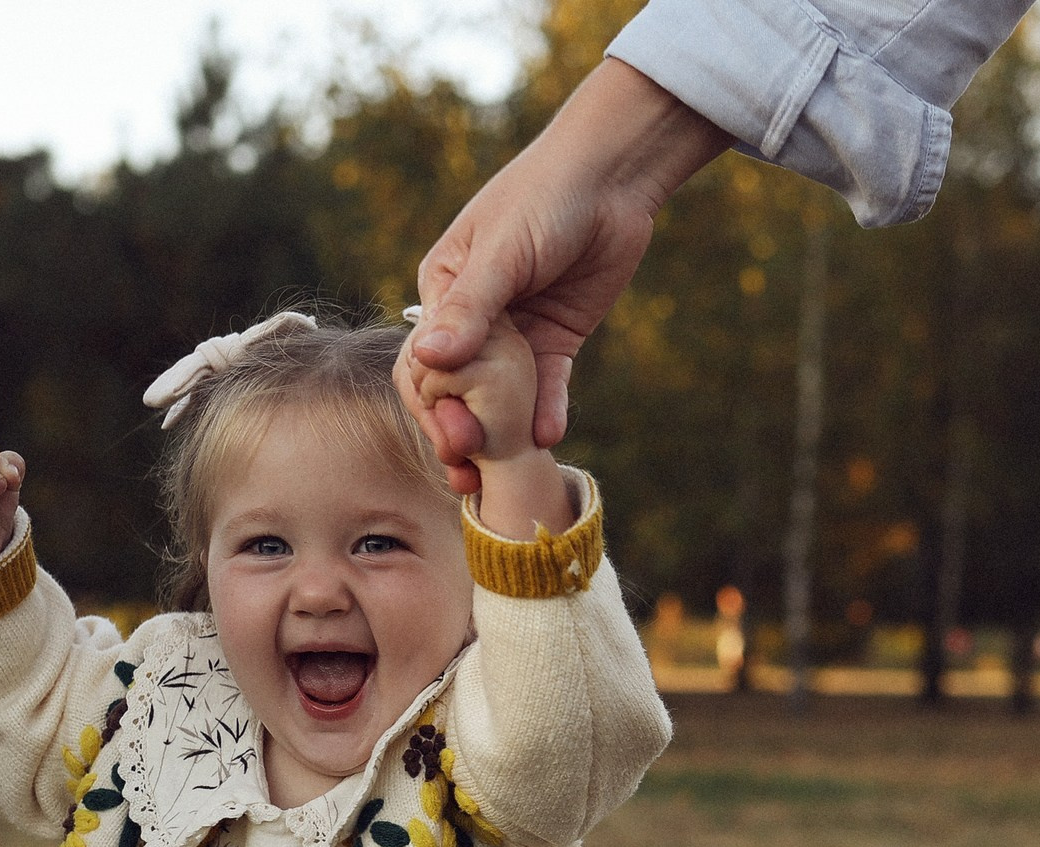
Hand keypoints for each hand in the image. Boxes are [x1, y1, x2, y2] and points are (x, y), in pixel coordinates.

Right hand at [403, 57, 727, 493]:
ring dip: (501, 434)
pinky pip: (549, 384)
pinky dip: (548, 410)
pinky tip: (550, 437)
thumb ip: (470, 310)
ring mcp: (518, 330)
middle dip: (461, 429)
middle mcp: (475, 316)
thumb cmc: (544, 196)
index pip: (425, 359)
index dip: (432, 404)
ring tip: (500, 476)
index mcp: (444, 289)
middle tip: (467, 470)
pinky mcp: (558, 337)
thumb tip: (431, 358)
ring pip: (503, 394)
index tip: (449, 438)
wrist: (613, 177)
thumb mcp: (502, 252)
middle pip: (461, 386)